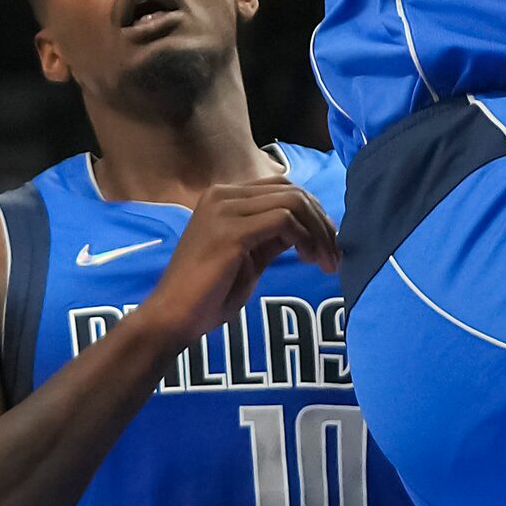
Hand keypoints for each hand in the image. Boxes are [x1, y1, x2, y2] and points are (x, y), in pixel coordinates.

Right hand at [130, 179, 341, 351]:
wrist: (171, 318)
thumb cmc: (207, 294)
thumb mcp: (248, 257)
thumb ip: (271, 237)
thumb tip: (305, 229)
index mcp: (223, 197)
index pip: (281, 188)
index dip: (312, 212)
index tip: (327, 242)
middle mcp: (222, 195)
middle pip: (292, 191)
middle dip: (321, 221)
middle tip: (334, 254)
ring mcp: (224, 210)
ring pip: (293, 202)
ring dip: (318, 231)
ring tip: (326, 261)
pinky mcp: (231, 231)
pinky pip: (284, 220)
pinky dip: (305, 238)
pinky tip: (309, 259)